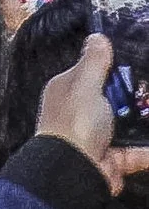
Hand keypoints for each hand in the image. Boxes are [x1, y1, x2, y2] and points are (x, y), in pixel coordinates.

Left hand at [37, 34, 148, 194]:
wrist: (74, 172)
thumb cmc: (76, 122)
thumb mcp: (85, 85)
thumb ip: (93, 62)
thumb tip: (97, 36)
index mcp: (68, 91)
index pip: (90, 72)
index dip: (111, 65)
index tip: (136, 58)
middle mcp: (80, 112)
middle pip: (112, 98)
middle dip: (134, 94)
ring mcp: (97, 137)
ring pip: (127, 124)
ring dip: (144, 119)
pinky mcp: (114, 160)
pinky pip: (136, 152)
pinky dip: (147, 149)